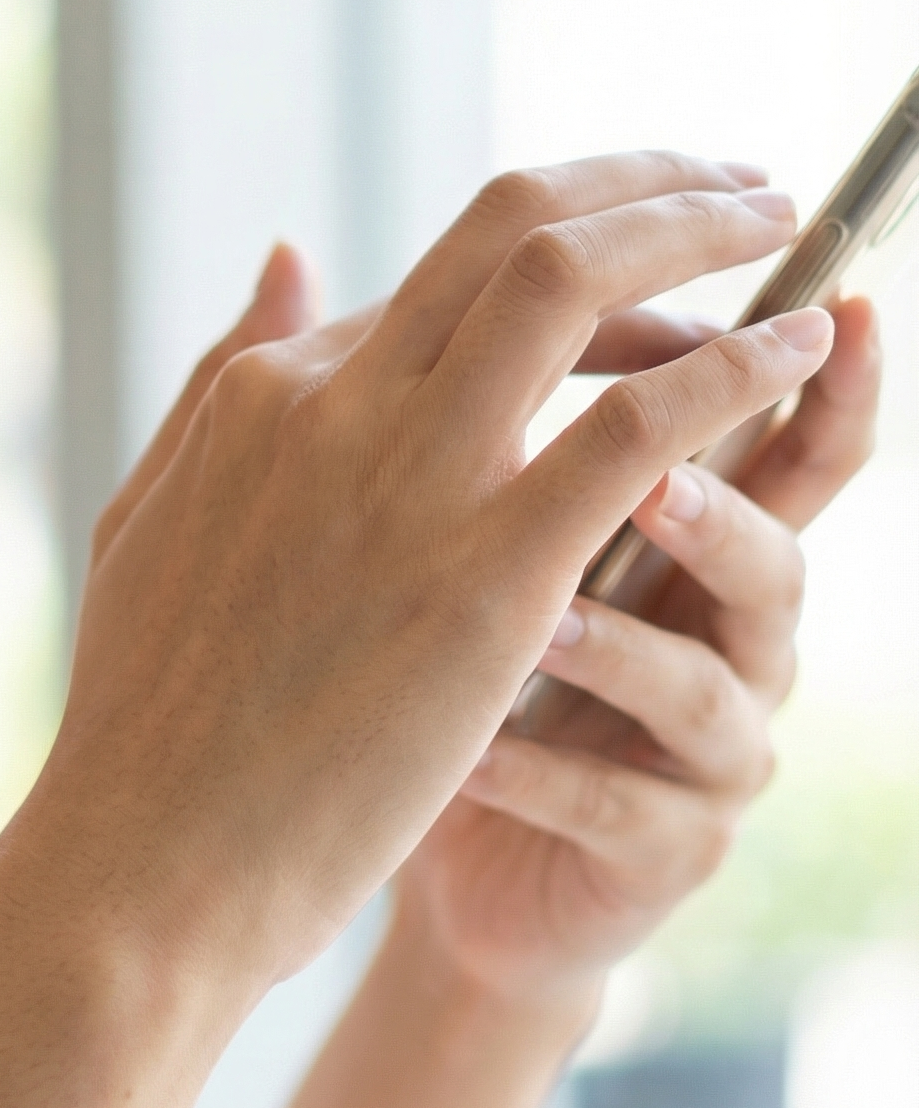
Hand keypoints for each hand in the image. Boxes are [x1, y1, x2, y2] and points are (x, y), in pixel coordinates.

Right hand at [30, 153, 836, 1009]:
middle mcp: (338, 404)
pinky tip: (798, 357)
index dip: (565, 251)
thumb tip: (292, 252)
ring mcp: (412, 481)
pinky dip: (733, 370)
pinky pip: (638, 426)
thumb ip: (226, 377)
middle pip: (516, 225)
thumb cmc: (142, 727)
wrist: (143, 869)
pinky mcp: (487, 577)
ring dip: (702, 233)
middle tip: (743, 185)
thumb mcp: (150, 515)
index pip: (443, 274)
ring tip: (786, 234)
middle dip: (648, 182)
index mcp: (268, 393)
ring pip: (575, 282)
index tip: (647, 268)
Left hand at [395, 295, 880, 1002]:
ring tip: (540, 611)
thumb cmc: (413, 676)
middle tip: (679, 430)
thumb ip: (376, 403)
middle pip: (785, 531)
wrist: (388, 855)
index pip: (764, 419)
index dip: (805, 351)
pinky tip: (471, 759)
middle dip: (747, 471)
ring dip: (621, 633)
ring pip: (709, 673)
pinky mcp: (660, 852)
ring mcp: (700, 744)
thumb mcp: (394, 522)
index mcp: (675, 524)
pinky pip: (616, 805)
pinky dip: (538, 774)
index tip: (818, 275)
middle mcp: (715, 623)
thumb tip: (288, 252)